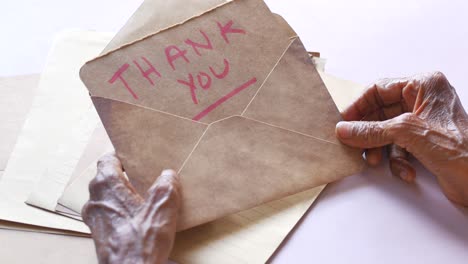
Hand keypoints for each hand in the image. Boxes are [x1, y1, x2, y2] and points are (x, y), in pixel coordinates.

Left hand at [82, 153, 180, 263]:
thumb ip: (165, 187)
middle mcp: (95, 200)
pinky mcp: (99, 234)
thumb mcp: (162, 209)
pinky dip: (121, 210)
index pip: (107, 159)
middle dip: (125, 174)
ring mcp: (94, 218)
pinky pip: (108, 213)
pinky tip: (138, 217)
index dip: (121, 155)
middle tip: (145, 175)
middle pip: (106, 177)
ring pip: (106, 196)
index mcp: (106, 187)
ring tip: (143, 196)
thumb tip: (167, 175)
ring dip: (123, 193)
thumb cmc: (141, 244)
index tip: (135, 155)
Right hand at [335, 72, 467, 204]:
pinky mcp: (425, 142)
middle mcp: (423, 100)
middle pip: (381, 113)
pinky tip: (406, 170)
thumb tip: (345, 129)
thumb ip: (371, 130)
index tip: (344, 121)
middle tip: (354, 144)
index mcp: (424, 85)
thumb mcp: (406, 133)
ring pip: (387, 132)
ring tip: (376, 161)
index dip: (359, 106)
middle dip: (369, 133)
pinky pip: (399, 147)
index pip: (379, 89)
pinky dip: (398, 161)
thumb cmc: (459, 148)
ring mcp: (424, 121)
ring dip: (381, 149)